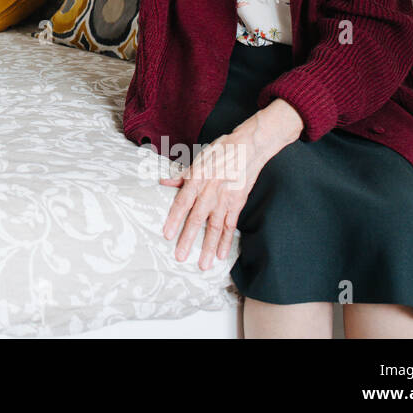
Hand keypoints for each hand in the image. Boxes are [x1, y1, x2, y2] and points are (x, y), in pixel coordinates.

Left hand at [160, 99, 303, 269]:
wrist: (249, 147)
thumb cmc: (221, 151)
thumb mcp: (198, 159)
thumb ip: (182, 175)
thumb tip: (163, 183)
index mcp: (197, 179)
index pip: (182, 203)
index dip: (174, 219)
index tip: (166, 234)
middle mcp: (210, 191)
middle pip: (197, 219)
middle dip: (188, 239)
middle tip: (180, 257)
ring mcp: (225, 199)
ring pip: (215, 227)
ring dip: (208, 247)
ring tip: (203, 264)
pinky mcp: (238, 204)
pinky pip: (230, 226)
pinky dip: (226, 241)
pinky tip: (221, 255)